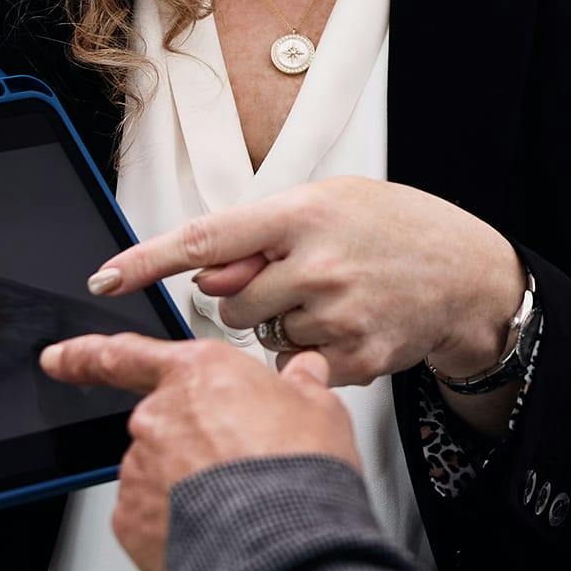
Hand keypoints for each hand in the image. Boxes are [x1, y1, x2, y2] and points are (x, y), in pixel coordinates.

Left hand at [40, 335, 357, 570]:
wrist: (283, 540)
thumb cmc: (298, 468)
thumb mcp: (318, 408)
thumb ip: (300, 383)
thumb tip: (304, 372)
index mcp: (200, 372)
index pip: (127, 355)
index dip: (85, 355)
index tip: (57, 357)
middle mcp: (160, 412)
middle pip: (161, 421)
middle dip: (189, 441)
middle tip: (236, 463)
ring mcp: (140, 465)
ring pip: (155, 469)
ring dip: (183, 481)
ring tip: (233, 498)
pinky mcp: (131, 516)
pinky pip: (146, 511)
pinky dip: (171, 517)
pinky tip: (209, 522)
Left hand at [85, 176, 525, 386]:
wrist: (464, 272)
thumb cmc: (393, 228)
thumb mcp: (327, 202)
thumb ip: (259, 237)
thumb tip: (203, 276)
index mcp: (302, 214)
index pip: (207, 238)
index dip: (148, 259)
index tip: (106, 275)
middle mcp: (316, 265)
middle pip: (230, 303)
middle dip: (248, 296)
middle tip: (297, 277)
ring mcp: (335, 315)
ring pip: (260, 339)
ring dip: (280, 325)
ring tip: (331, 297)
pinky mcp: (352, 359)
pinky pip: (293, 368)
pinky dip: (308, 354)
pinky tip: (345, 324)